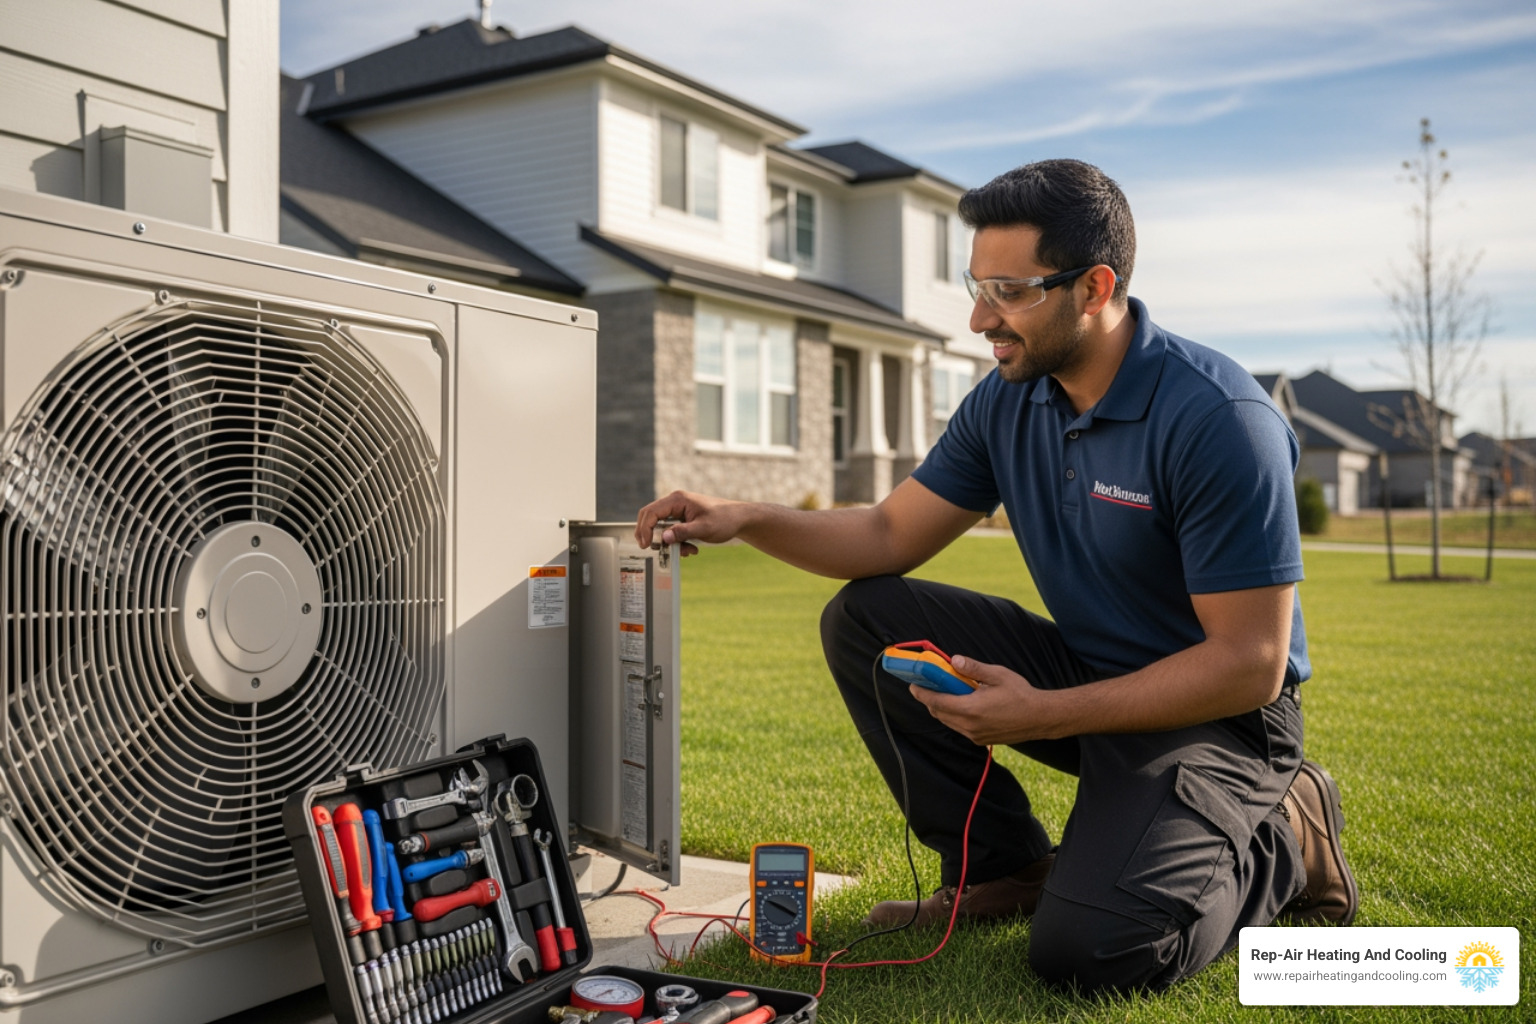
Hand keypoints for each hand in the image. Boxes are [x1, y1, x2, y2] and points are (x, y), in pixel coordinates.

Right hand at [634, 490, 749, 555]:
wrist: (739, 519)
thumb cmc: (724, 519)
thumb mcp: (704, 528)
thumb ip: (683, 533)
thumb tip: (664, 539)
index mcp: (678, 499)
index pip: (651, 512)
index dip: (645, 529)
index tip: (647, 545)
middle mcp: (675, 502)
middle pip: (650, 517)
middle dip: (650, 534)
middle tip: (651, 549)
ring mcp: (678, 510)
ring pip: (660, 526)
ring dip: (668, 541)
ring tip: (686, 551)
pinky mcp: (683, 518)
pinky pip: (671, 530)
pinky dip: (677, 542)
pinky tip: (691, 549)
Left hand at [910, 655, 1058, 745]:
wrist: (1041, 718)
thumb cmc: (1021, 695)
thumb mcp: (997, 675)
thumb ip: (973, 668)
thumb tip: (954, 659)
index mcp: (971, 709)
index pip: (936, 702)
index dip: (922, 693)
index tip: (913, 685)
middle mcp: (970, 725)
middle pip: (938, 713)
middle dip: (930, 699)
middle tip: (928, 684)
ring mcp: (975, 735)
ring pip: (948, 722)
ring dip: (942, 708)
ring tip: (945, 691)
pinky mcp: (981, 740)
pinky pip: (959, 727)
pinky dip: (954, 716)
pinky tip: (962, 703)